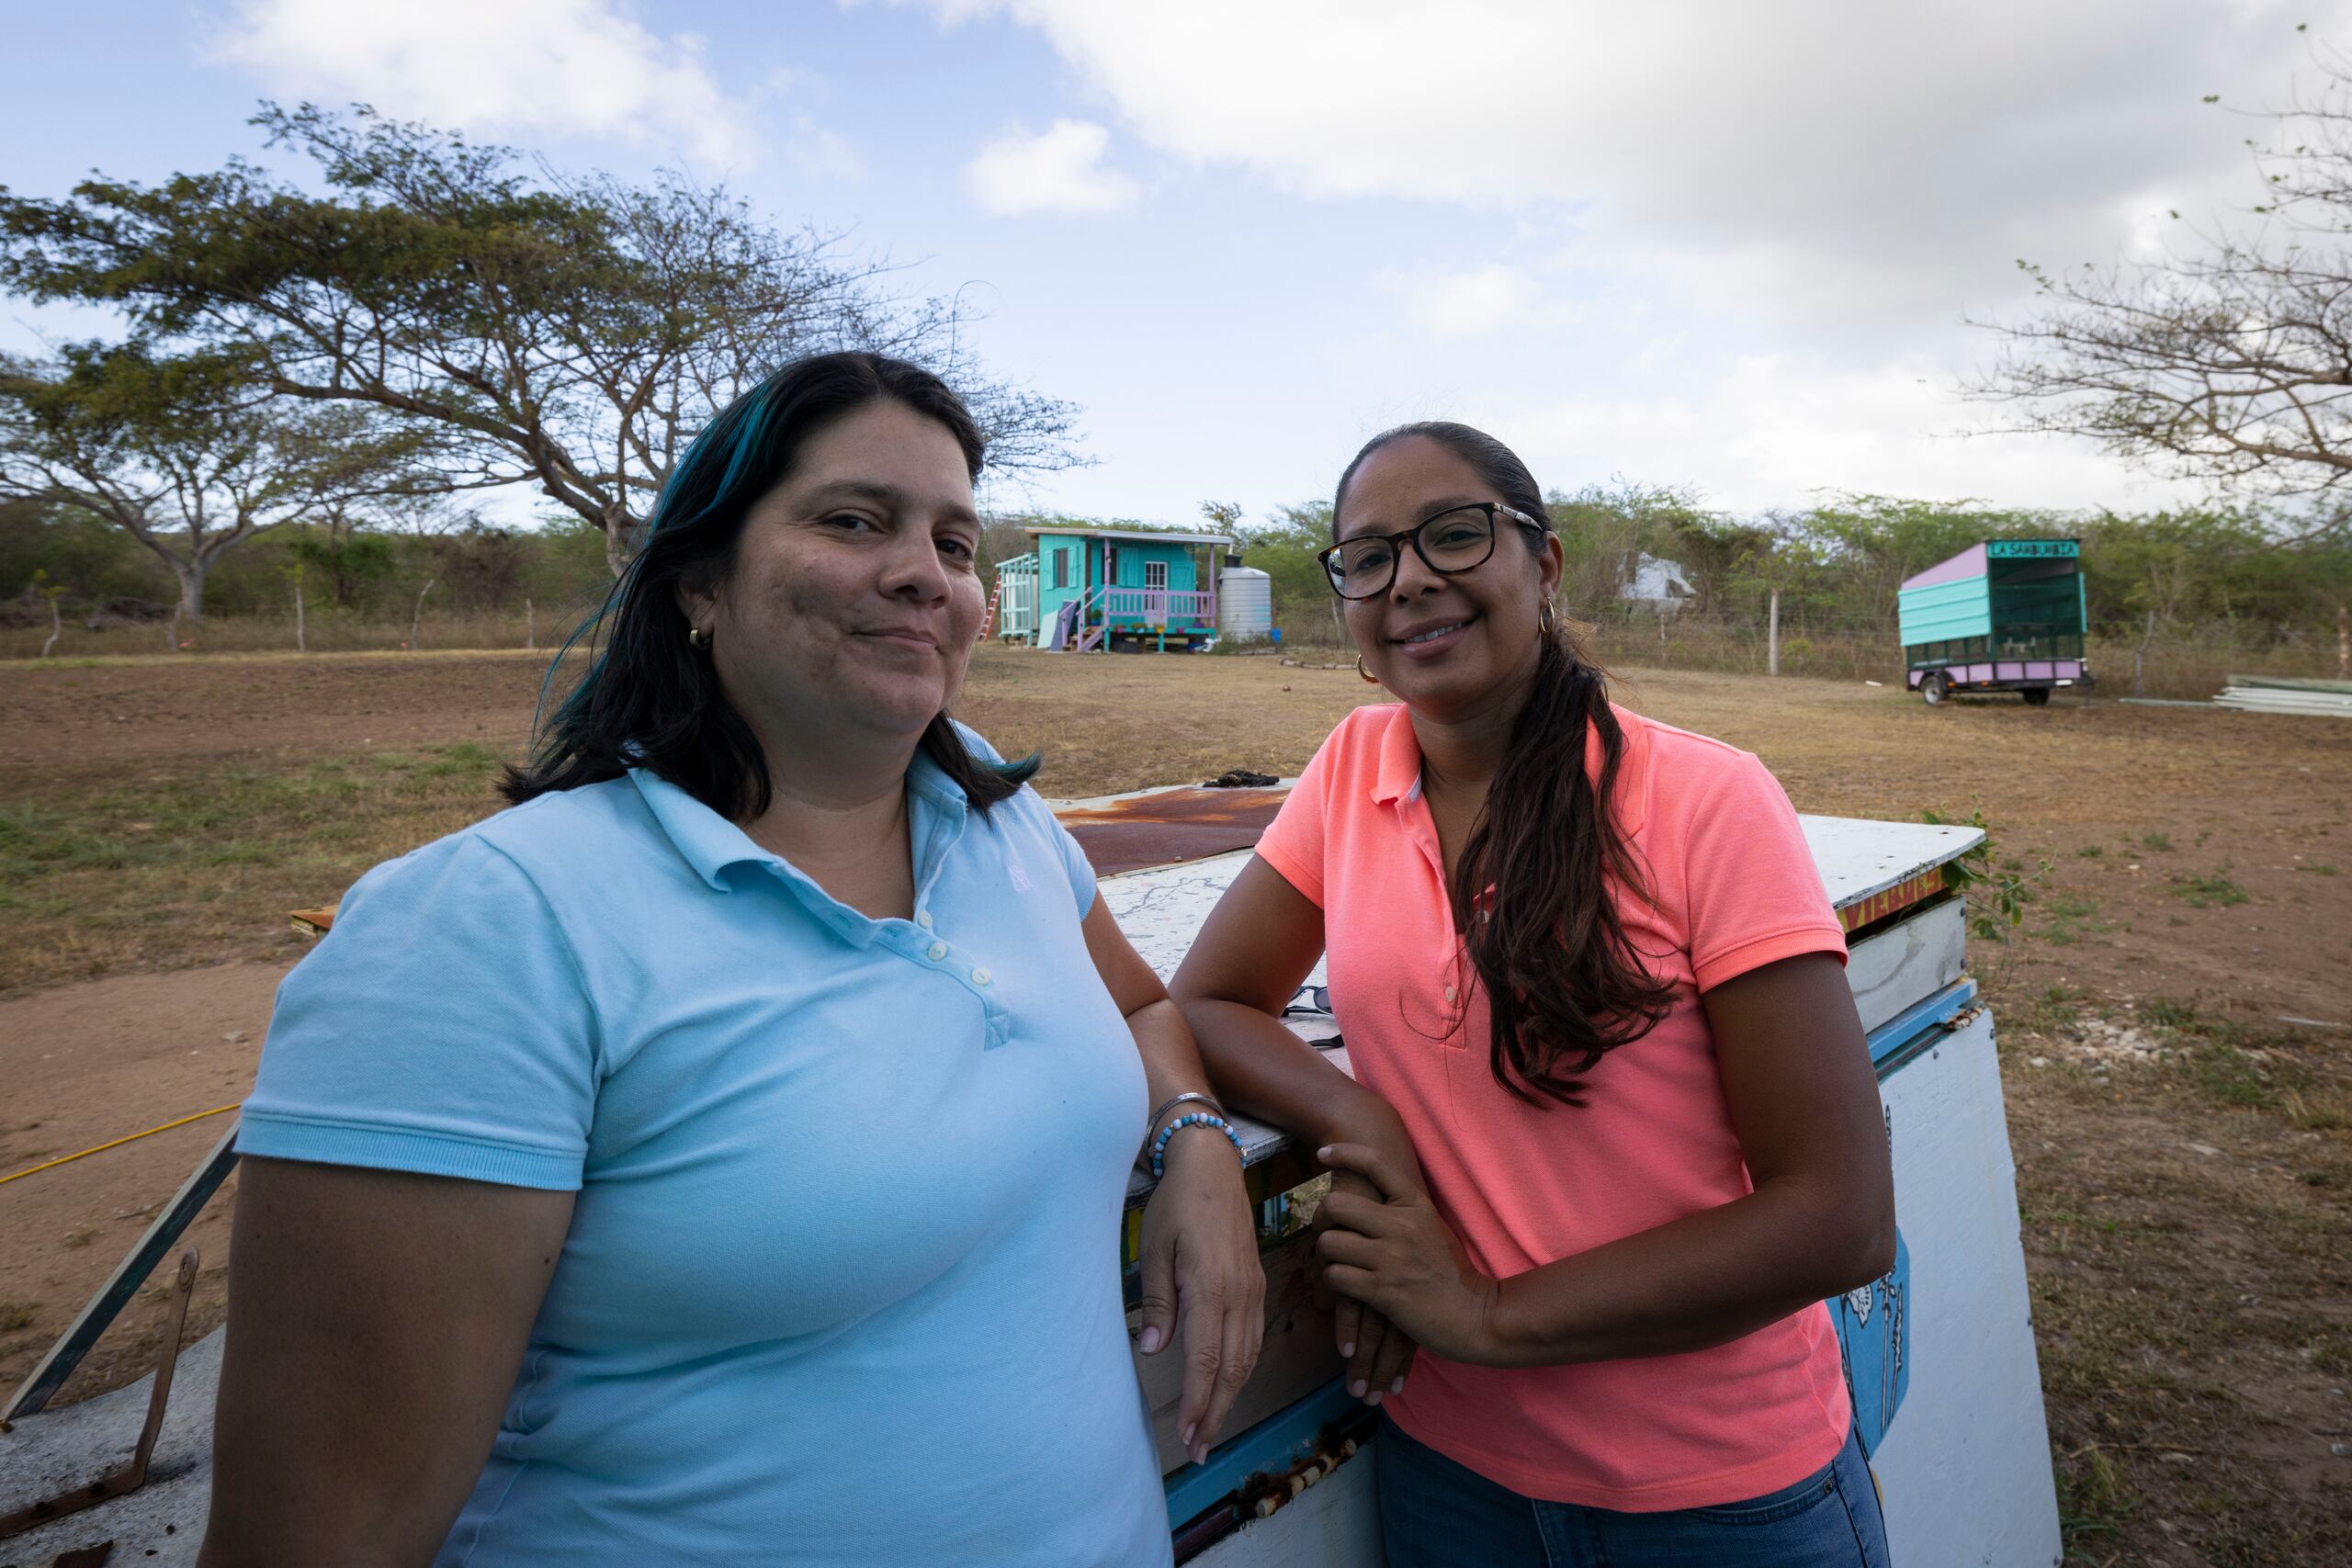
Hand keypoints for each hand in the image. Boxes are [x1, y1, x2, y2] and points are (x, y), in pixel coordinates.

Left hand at [1137, 1130, 1265, 1464]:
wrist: (1212, 1165)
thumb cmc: (1177, 1203)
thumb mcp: (1154, 1247)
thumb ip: (1157, 1300)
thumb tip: (1154, 1350)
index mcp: (1211, 1286)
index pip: (1206, 1358)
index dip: (1196, 1400)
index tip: (1186, 1433)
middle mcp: (1239, 1293)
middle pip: (1232, 1367)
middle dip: (1214, 1411)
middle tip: (1198, 1448)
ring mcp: (1253, 1290)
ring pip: (1247, 1357)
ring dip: (1229, 1395)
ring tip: (1210, 1427)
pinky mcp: (1257, 1285)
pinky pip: (1253, 1338)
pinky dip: (1241, 1369)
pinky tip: (1228, 1385)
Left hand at [1314, 1142, 1501, 1365]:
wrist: (1476, 1315)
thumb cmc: (1453, 1273)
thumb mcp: (1434, 1228)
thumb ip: (1405, 1212)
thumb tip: (1370, 1198)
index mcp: (1416, 1205)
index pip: (1376, 1164)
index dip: (1345, 1154)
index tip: (1324, 1155)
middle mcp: (1401, 1225)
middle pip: (1335, 1205)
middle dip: (1321, 1219)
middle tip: (1326, 1231)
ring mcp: (1390, 1257)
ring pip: (1329, 1243)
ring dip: (1324, 1256)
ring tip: (1334, 1262)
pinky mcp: (1381, 1290)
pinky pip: (1335, 1276)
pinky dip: (1332, 1281)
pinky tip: (1343, 1285)